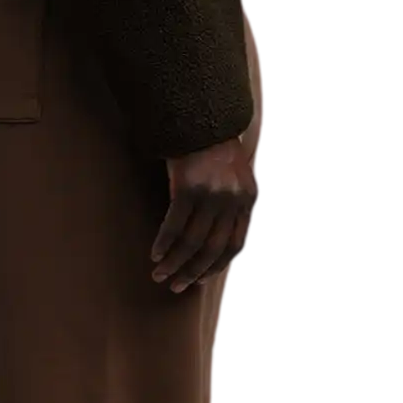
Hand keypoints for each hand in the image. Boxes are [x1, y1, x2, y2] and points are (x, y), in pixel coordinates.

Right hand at [150, 135, 257, 292]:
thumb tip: (215, 232)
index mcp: (247, 199)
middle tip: (176, 286)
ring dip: (175, 262)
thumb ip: (231, 200)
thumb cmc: (213, 146)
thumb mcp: (233, 174)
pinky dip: (164, 243)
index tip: (200, 280)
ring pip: (193, 241)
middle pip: (213, 248)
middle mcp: (233, 200)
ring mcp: (212, 194)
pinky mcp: (189, 187)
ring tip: (160, 274)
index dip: (216, 266)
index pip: (234, 244)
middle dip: (193, 271)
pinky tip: (155, 253)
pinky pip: (175, 224)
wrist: (201, 116)